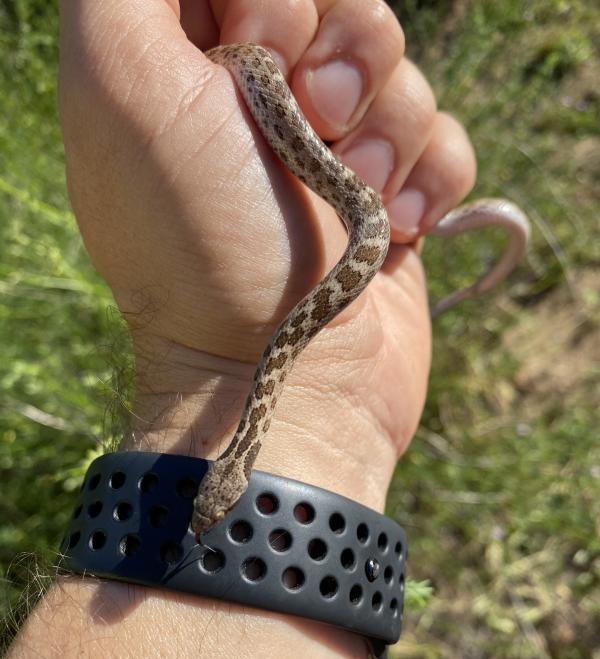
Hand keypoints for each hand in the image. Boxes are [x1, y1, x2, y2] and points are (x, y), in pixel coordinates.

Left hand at [58, 0, 475, 511]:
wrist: (288, 379)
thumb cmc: (204, 241)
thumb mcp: (122, 84)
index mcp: (189, 69)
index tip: (255, 52)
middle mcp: (259, 108)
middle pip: (340, 5)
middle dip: (341, 53)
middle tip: (314, 121)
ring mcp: (331, 158)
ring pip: (398, 68)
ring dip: (388, 126)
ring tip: (358, 192)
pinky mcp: (391, 202)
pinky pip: (445, 138)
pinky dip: (431, 175)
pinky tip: (397, 226)